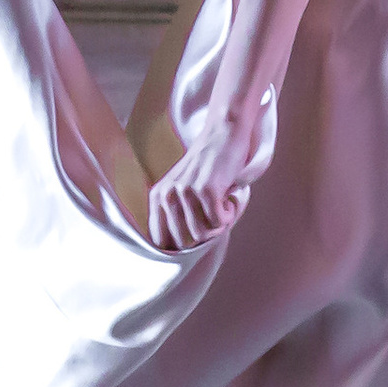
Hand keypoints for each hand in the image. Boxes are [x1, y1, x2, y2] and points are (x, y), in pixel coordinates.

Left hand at [147, 103, 266, 252]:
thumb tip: (182, 252)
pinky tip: (230, 198)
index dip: (180, 250)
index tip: (196, 243)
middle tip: (216, 217)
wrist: (223, 134)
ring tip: (223, 205)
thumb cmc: (207, 166)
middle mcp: (167, 195)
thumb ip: (176, 213)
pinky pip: (219, 223)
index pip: (161, 241)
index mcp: (157, 197)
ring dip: (219, 225)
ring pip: (202, 235)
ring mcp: (185, 192)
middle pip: (185, 243)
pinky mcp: (206, 190)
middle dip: (205, 235)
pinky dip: (229, 215)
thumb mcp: (182, 188)